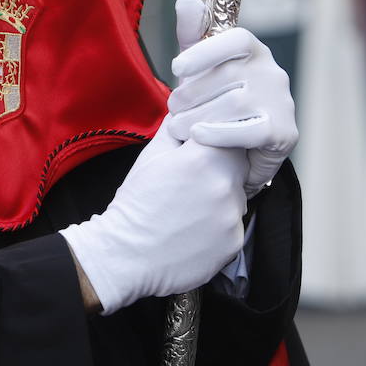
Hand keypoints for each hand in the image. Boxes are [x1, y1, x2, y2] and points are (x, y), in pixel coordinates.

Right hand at [59, 124, 247, 314]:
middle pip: (239, 166)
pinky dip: (220, 225)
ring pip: (237, 196)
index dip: (219, 142)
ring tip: (190, 208)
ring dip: (222, 198)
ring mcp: (232, 216)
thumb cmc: (135, 203)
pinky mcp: (234, 242)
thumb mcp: (151, 155)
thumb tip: (188, 110)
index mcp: (205, 157)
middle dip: (222, 169)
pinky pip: (234, 225)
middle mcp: (225, 184)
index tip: (205, 151)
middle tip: (193, 182)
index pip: (232, 135)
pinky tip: (195, 228)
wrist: (125, 255)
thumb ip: (175, 127)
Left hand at [167, 0, 297, 196]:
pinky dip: (219, 133)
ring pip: (234, 104)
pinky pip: (250, 131)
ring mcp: (281, 102)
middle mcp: (272, 72)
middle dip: (192, 93)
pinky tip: (198, 135)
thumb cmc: (216, 99)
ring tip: (178, 127)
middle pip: (228, 76)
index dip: (206, 51)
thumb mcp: (200, 66)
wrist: (237, 150)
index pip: (237, 38)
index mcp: (253, 51)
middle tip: (172, 107)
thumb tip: (187, 0)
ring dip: (198, 116)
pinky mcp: (284, 132)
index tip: (176, 66)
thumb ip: (193, 34)